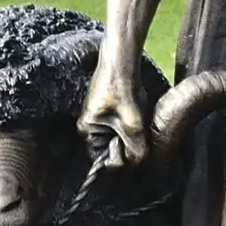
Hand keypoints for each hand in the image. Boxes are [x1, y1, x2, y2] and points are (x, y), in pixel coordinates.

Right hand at [79, 0, 166, 166]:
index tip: (134, 151)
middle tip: (138, 134)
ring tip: (137, 121)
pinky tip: (137, 114)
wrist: (122, 61)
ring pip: (117, 139)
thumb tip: (137, 163)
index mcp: (87, 132)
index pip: (102, 160)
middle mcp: (88, 127)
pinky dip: (130, 126)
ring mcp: (97, 119)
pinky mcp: (107, 111)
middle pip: (110, 150)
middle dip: (126, 147)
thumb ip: (135, 149)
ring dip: (130, 136)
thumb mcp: (133, 124)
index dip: (120, 159)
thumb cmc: (122, 88)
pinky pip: (120, 128)